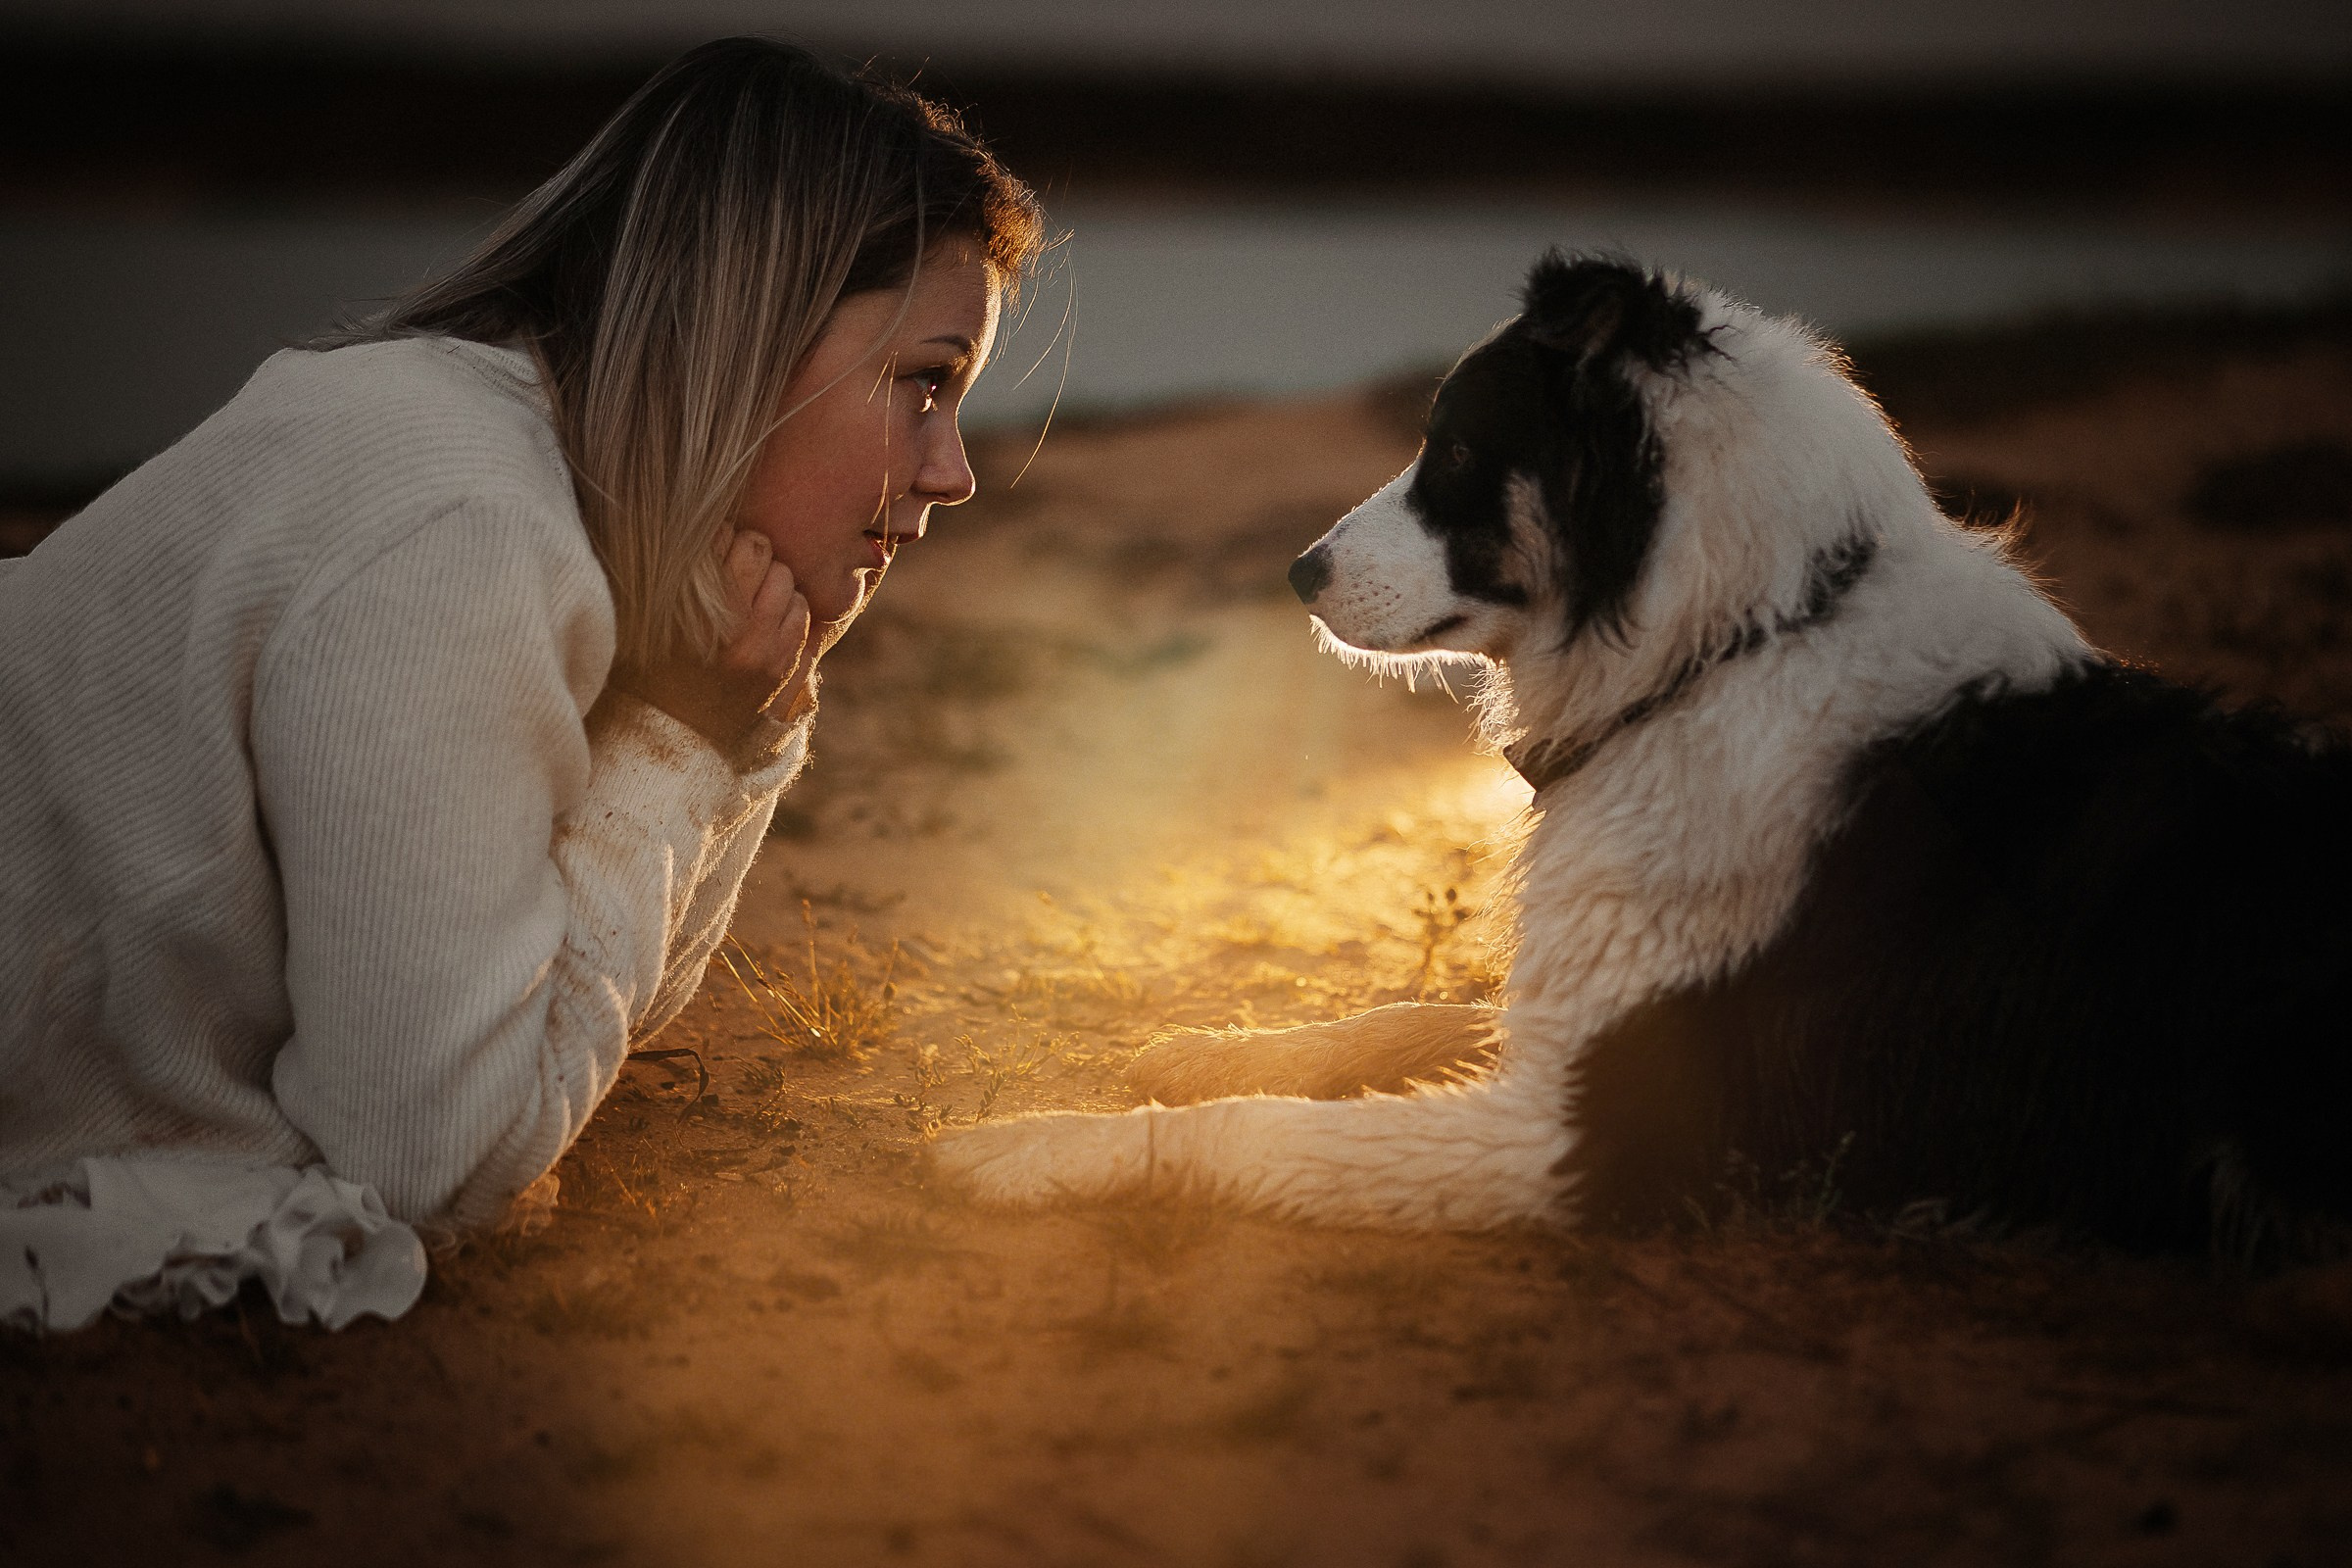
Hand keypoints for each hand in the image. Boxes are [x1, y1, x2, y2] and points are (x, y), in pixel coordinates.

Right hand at [615, 531, 816, 753]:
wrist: (674, 741)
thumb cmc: (650, 675)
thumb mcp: (650, 623)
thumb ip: (674, 579)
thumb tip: (691, 531)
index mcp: (694, 611)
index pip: (724, 539)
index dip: (720, 535)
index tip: (714, 545)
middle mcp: (732, 629)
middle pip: (761, 551)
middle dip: (751, 550)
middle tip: (738, 564)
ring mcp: (764, 651)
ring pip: (787, 580)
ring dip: (774, 579)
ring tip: (755, 593)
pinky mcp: (782, 669)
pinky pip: (803, 615)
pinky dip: (791, 608)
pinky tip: (771, 617)